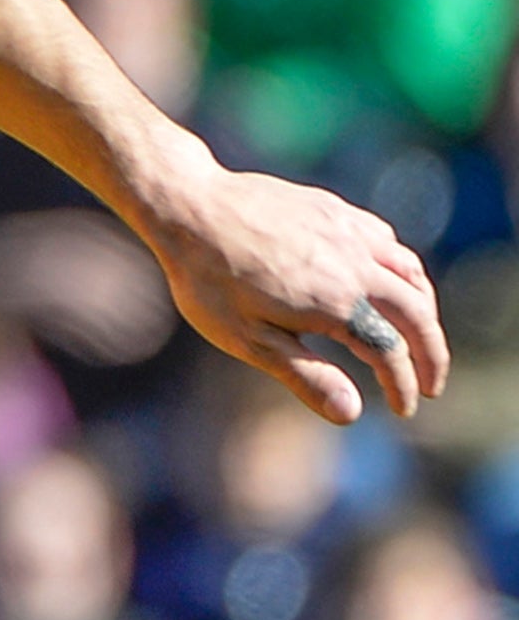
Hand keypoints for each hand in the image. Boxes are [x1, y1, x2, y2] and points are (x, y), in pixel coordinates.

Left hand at [149, 160, 446, 423]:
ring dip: (424, 309)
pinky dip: (402, 267)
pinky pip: (386, 240)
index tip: (403, 410)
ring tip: (420, 338)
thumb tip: (353, 415)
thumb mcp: (247, 339)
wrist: (187, 205)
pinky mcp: (333, 209)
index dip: (404, 386)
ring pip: (410, 272)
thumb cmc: (207, 279)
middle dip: (432, 354)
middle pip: (417, 313)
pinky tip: (389, 279)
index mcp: (337, 302)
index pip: (392, 352)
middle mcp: (354, 263)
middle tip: (432, 385)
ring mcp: (347, 231)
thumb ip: (304, 375)